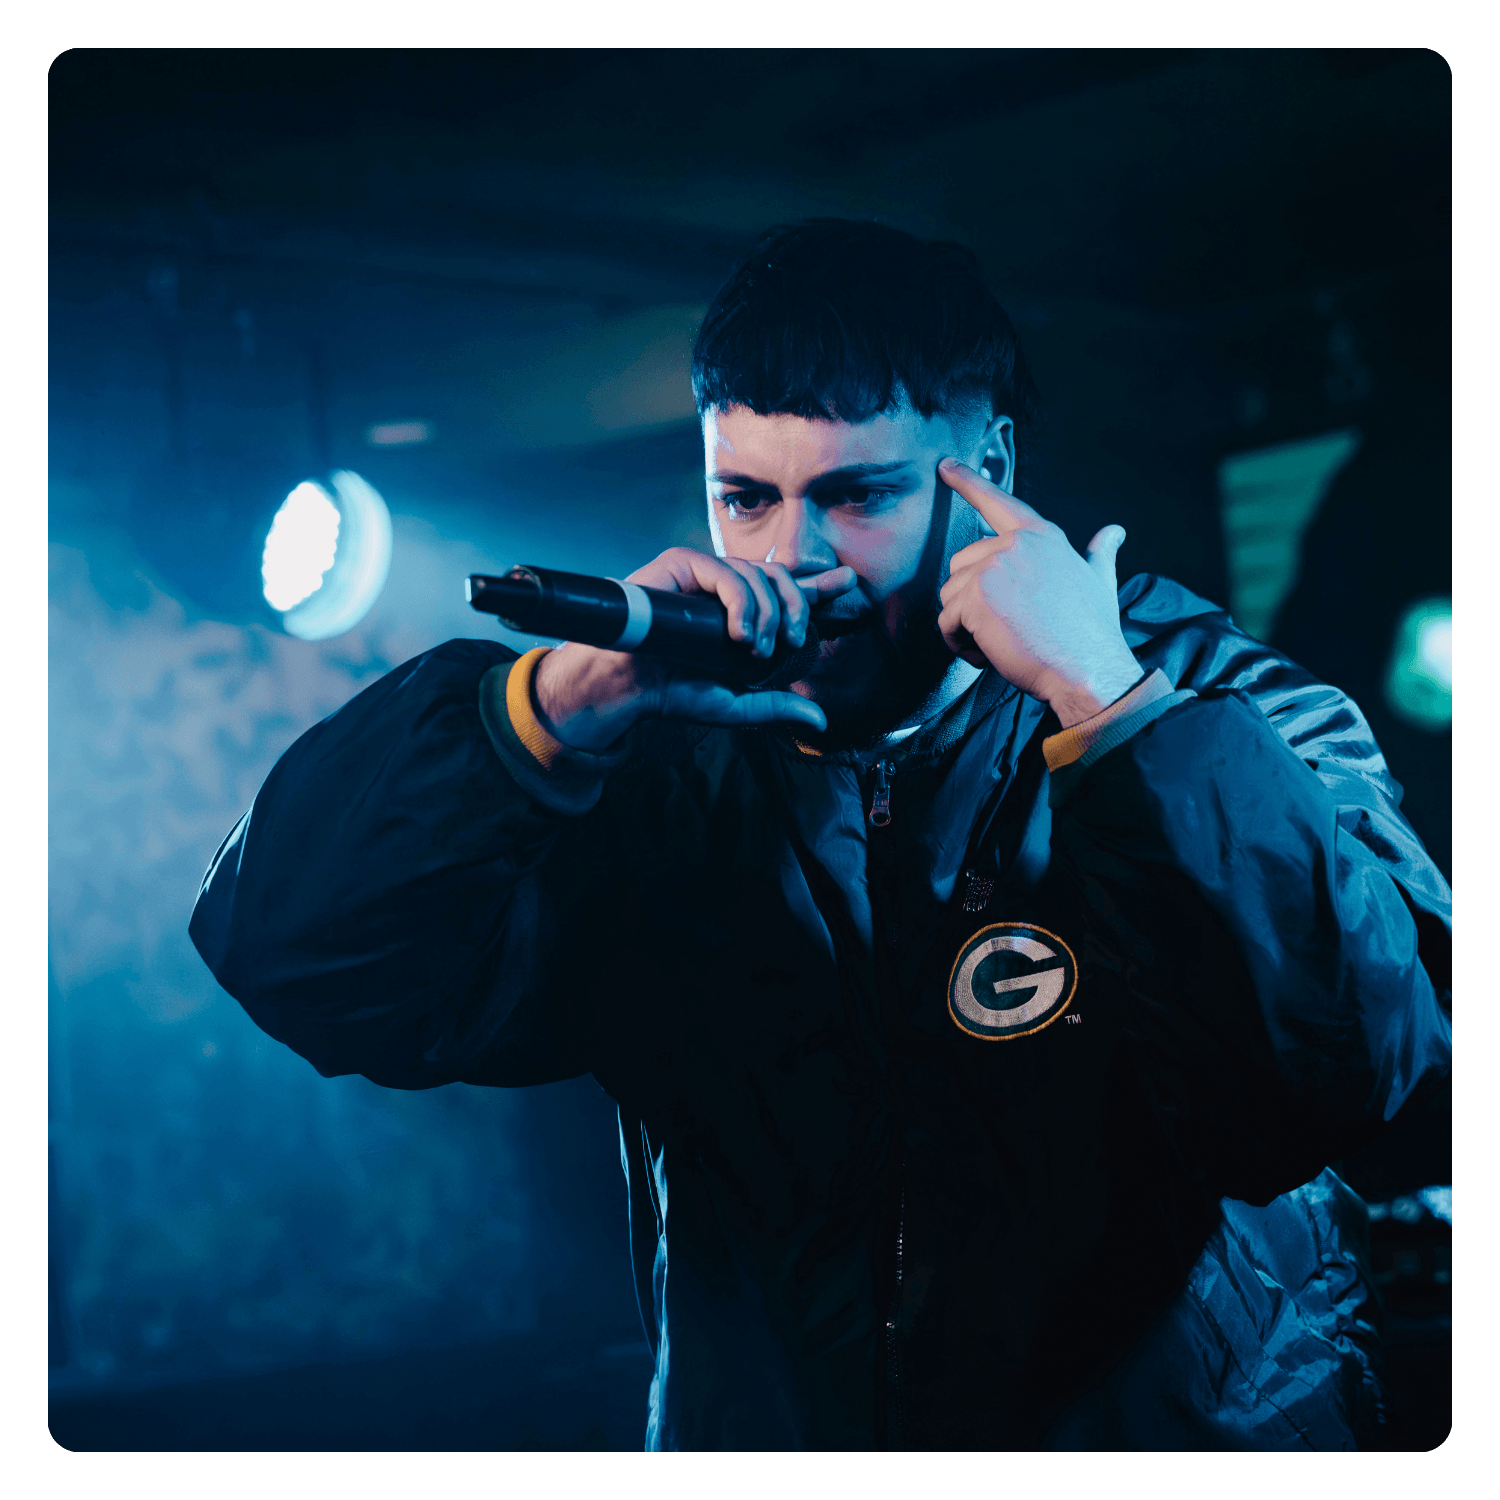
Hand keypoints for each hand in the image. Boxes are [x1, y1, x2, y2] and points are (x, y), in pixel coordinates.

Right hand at [533, 547, 857, 751]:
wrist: (627, 687)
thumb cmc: (671, 691)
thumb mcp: (734, 703)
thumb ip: (776, 706)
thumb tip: (819, 720)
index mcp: (740, 613)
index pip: (786, 592)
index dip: (818, 587)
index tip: (849, 582)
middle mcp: (725, 589)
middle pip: (780, 577)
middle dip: (798, 607)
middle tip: (794, 641)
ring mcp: (703, 574)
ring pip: (757, 574)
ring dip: (767, 613)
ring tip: (755, 649)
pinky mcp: (681, 564)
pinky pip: (726, 572)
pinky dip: (742, 602)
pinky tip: (739, 633)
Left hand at [936, 460, 1142, 728]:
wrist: (1088, 670)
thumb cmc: (1092, 633)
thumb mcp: (1099, 582)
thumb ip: (1099, 554)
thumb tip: (1113, 532)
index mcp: (1042, 536)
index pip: (998, 502)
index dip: (968, 481)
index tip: (945, 466)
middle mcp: (1015, 544)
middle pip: (962, 566)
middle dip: (972, 601)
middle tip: (1006, 628)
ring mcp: (993, 567)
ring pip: (951, 596)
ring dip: (966, 626)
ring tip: (1001, 643)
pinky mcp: (975, 597)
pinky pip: (946, 622)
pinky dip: (959, 644)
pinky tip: (989, 654)